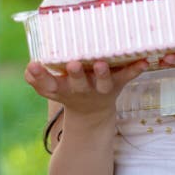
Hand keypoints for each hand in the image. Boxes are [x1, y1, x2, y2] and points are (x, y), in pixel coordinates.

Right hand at [24, 59, 147, 116]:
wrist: (92, 113)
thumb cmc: (68, 90)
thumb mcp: (50, 87)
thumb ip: (38, 78)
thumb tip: (30, 66)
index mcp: (62, 89)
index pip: (46, 85)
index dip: (39, 76)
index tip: (34, 65)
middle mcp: (81, 90)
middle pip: (77, 84)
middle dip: (75, 75)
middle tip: (73, 64)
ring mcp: (100, 88)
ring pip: (103, 83)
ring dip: (103, 74)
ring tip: (103, 64)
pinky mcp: (117, 84)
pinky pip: (127, 77)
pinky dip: (136, 69)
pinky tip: (144, 61)